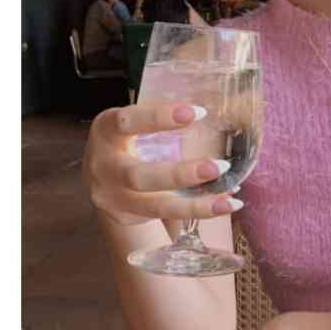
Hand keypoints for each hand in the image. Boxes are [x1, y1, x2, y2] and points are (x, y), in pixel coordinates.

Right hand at [83, 103, 239, 226]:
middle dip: (180, 174)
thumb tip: (221, 114)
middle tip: (218, 167)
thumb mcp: (134, 124)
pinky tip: (225, 205)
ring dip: (196, 204)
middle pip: (138, 176)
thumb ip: (163, 119)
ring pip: (155, 206)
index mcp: (106, 131)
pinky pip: (165, 216)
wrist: (101, 176)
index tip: (197, 113)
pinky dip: (198, 210)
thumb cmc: (128, 140)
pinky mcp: (125, 215)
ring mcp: (111, 196)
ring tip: (229, 200)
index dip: (159, 117)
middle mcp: (103, 166)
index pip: (128, 122)